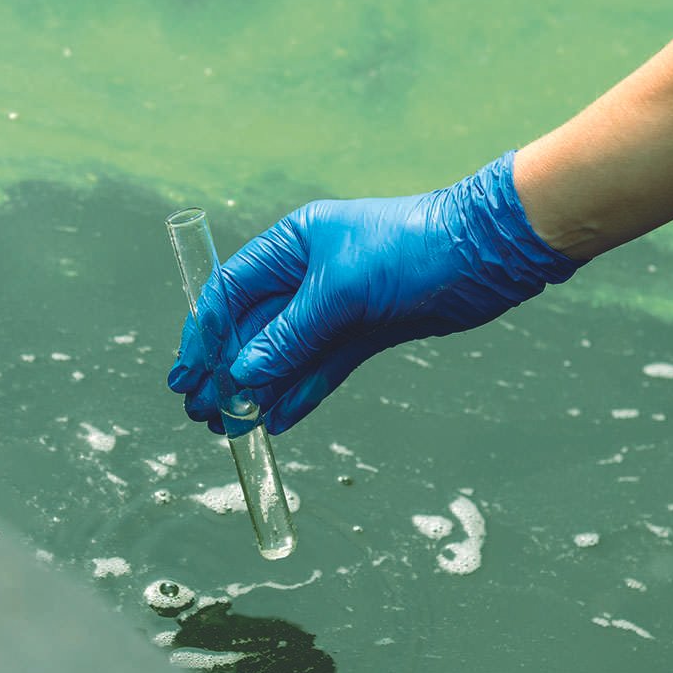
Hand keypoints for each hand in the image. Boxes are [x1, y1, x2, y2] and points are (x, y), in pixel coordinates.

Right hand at [167, 151, 582, 433]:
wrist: (486, 253)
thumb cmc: (412, 249)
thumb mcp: (342, 290)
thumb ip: (290, 334)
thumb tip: (243, 374)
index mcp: (291, 244)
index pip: (230, 291)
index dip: (204, 334)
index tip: (186, 374)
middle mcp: (307, 274)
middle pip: (252, 327)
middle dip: (225, 370)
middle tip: (201, 412)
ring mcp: (336, 305)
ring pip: (285, 354)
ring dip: (259, 389)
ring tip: (232, 427)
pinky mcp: (364, 331)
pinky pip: (321, 366)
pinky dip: (300, 392)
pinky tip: (277, 420)